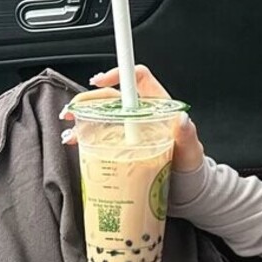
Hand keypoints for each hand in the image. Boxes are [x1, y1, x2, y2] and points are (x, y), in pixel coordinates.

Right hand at [59, 63, 205, 173]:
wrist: (185, 187)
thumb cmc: (189, 162)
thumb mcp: (191, 148)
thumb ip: (187, 134)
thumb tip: (182, 119)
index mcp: (158, 104)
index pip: (138, 77)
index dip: (119, 74)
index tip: (100, 80)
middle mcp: (141, 112)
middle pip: (112, 96)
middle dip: (89, 99)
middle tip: (74, 109)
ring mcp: (129, 128)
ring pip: (101, 114)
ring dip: (82, 117)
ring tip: (70, 127)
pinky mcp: (121, 145)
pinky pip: (100, 135)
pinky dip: (84, 136)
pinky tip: (75, 140)